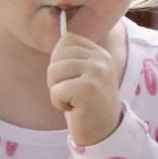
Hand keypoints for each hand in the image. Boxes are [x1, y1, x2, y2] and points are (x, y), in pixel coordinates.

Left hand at [49, 25, 123, 144]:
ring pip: (54, 71)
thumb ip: (73, 55)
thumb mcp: (83, 74)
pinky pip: (56, 90)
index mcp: (100, 53)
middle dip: (56, 77)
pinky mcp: (89, 89)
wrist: (103, 132)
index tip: (72, 78)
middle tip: (72, 92)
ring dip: (56, 90)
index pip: (67, 39)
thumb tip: (58, 27)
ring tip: (72, 99)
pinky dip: (58, 103)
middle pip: (58, 55)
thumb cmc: (86, 104)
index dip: (60, 60)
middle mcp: (102, 59)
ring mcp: (97, 72)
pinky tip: (74, 108)